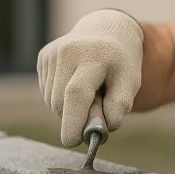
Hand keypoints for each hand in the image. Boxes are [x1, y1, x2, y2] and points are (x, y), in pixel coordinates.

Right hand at [36, 9, 143, 146]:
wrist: (108, 31)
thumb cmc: (121, 63)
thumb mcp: (131, 81)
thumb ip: (119, 105)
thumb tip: (103, 129)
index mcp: (94, 55)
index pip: (77, 93)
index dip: (73, 121)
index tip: (72, 142)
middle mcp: (68, 50)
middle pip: (61, 101)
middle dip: (76, 117)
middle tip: (97, 110)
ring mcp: (52, 52)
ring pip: (53, 100)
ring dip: (70, 107)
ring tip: (89, 91)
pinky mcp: (43, 56)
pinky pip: (47, 92)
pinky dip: (62, 97)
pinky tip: (75, 82)